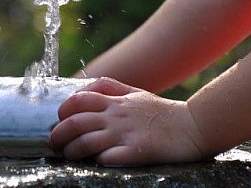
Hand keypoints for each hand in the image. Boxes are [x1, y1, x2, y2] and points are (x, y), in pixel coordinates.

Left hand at [50, 77, 206, 165]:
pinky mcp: (137, 151)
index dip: (63, 110)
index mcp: (115, 101)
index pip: (78, 100)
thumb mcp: (135, 94)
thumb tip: (83, 88)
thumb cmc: (162, 112)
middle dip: (59, 133)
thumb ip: (110, 89)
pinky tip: (96, 163)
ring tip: (70, 155)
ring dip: (72, 150)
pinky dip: (98, 160)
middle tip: (55, 143)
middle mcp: (116, 115)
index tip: (60, 120)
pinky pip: (109, 157)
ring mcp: (125, 133)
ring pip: (86, 141)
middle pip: (76, 121)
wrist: (194, 126)